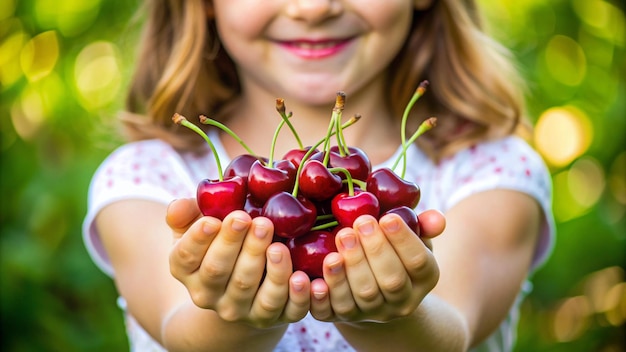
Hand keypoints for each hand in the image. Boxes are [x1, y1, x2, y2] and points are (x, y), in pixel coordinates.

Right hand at [166, 198, 309, 327]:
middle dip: (233, 244)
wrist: (241, 289)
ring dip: (265, 267)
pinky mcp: (270, 317)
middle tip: (248, 218)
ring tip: (277, 245)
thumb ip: (186, 213)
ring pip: (250, 290)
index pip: (185, 257)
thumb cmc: (220, 243)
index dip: (198, 239)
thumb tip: (179, 206)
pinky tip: (302, 277)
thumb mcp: (197, 226)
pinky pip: (284, 310)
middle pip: (218, 271)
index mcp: (187, 270)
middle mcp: (208, 295)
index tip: (213, 220)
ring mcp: (240, 309)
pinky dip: (295, 296)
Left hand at [309, 209, 444, 322]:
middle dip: (375, 250)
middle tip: (361, 222)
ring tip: (342, 237)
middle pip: (391, 281)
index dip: (403, 241)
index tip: (387, 217)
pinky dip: (323, 297)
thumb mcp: (413, 237)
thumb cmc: (395, 251)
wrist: (376, 289)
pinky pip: (332, 312)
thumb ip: (424, 225)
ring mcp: (372, 312)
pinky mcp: (343, 317)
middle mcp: (401, 301)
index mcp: (424, 279)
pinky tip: (317, 279)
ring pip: (364, 295)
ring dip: (351, 266)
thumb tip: (436, 218)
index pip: (418, 263)